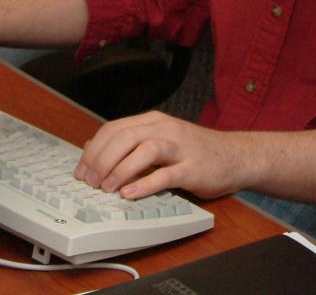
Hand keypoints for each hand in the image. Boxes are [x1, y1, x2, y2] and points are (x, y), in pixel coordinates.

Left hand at [75, 112, 243, 199]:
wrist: (234, 156)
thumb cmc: (195, 151)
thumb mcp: (160, 139)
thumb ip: (129, 142)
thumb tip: (91, 146)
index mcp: (155, 121)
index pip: (115, 128)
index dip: (94, 149)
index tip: (81, 170)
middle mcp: (166, 130)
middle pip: (126, 136)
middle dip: (102, 159)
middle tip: (90, 181)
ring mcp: (181, 147)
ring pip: (145, 149)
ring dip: (120, 170)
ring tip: (106, 188)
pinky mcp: (193, 168)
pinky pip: (166, 174)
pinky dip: (145, 184)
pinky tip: (130, 195)